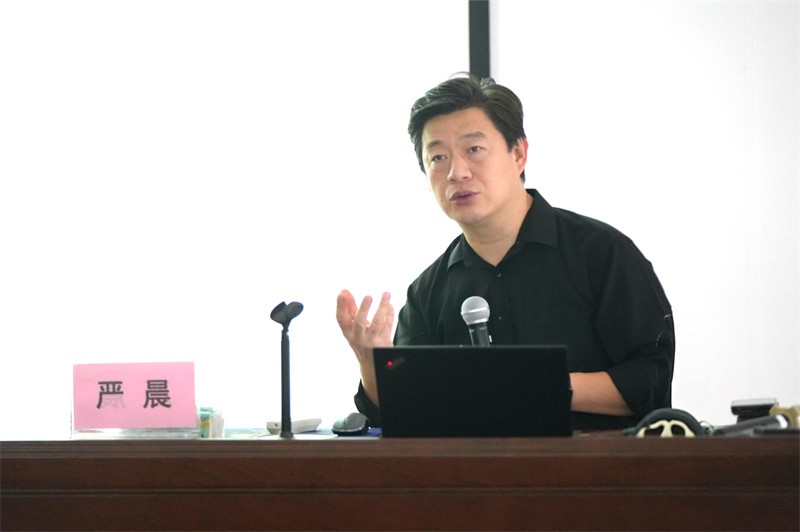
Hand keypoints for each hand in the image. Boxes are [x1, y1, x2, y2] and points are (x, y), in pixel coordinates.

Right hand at [336, 289, 393, 404]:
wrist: (371, 364)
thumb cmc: (360, 339)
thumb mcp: (353, 328)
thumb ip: (350, 309)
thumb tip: (343, 291)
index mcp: (348, 334)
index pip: (341, 320)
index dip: (340, 307)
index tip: (341, 294)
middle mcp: (359, 339)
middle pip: (359, 323)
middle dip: (363, 309)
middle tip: (368, 296)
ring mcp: (372, 342)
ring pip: (377, 324)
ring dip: (382, 308)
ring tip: (386, 294)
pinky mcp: (384, 343)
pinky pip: (388, 326)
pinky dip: (390, 314)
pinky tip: (390, 305)